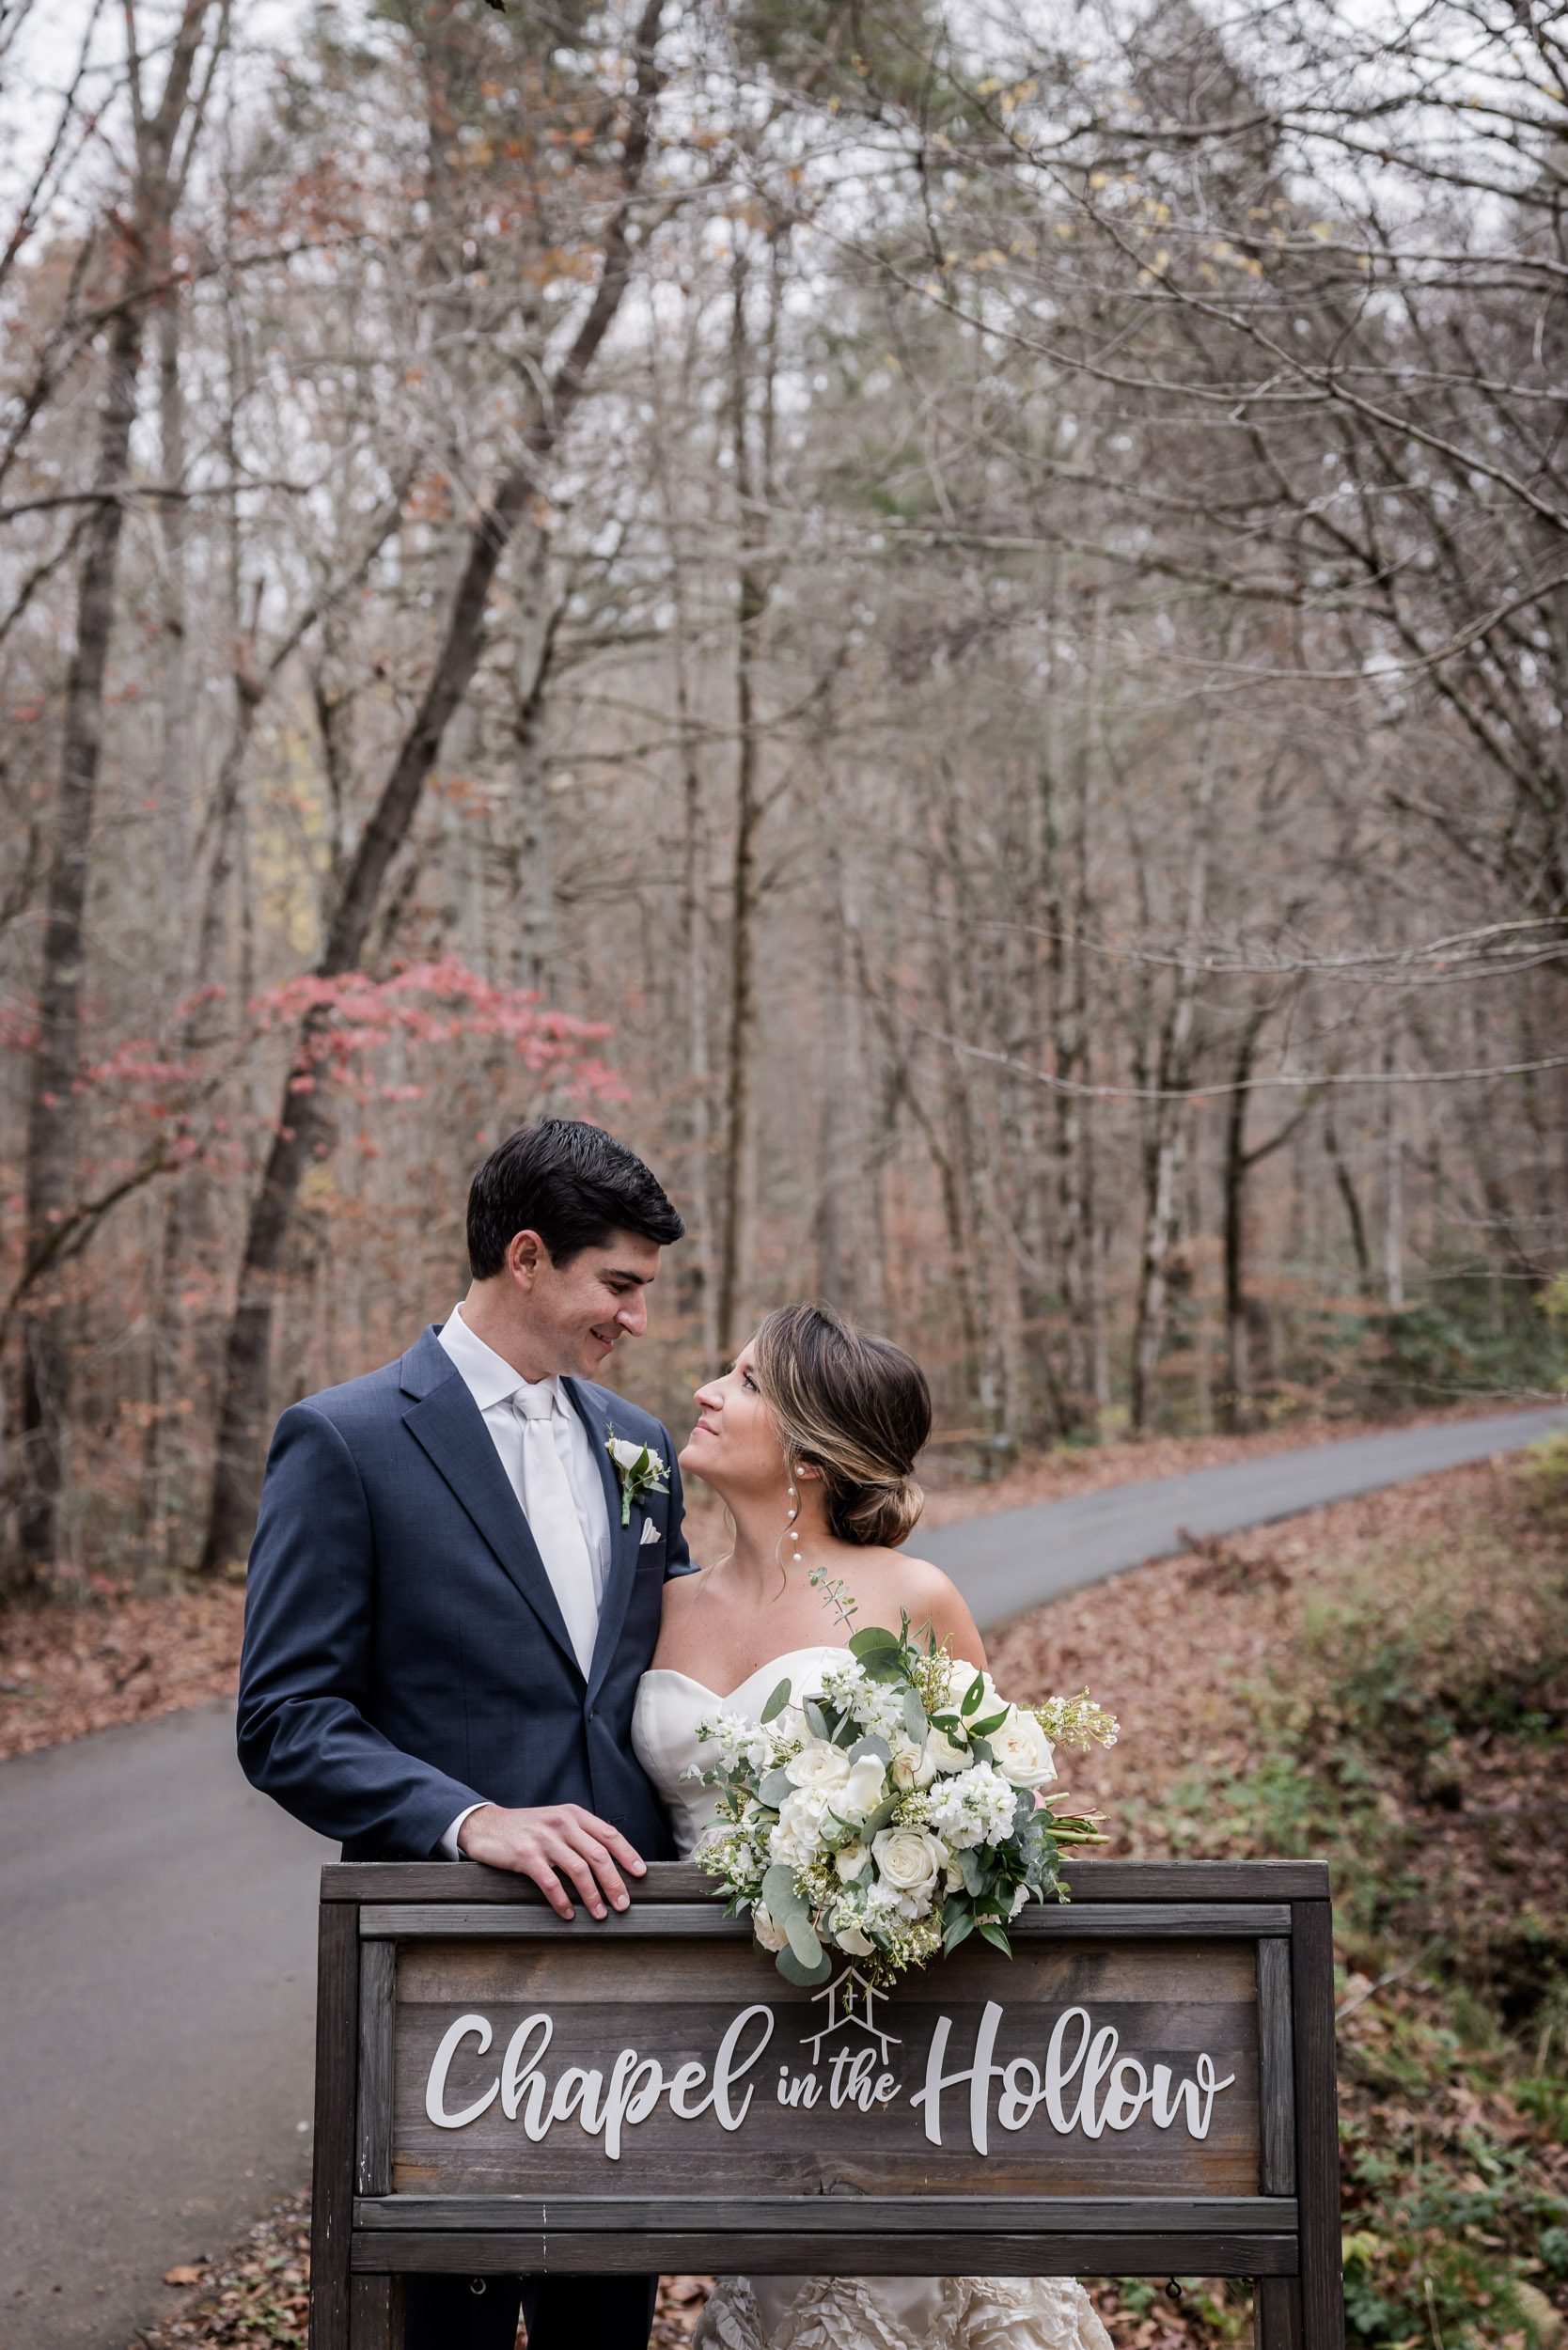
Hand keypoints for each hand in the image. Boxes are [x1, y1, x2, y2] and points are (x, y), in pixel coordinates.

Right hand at [456, 1802, 645, 1920]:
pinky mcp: (525, 1855)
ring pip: (579, 1870)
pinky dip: (562, 1901)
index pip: (609, 1834)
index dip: (627, 1854)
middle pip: (598, 1855)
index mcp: (574, 1815)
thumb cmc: (527, 1829)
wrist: (486, 1825)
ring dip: (593, 1896)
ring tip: (600, 1914)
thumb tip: (610, 1863)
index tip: (640, 1874)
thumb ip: (580, 1836)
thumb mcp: (557, 1822)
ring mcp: (544, 1839)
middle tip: (623, 1904)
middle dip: (614, 1882)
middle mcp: (562, 1823)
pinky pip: (550, 1882)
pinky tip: (568, 1914)